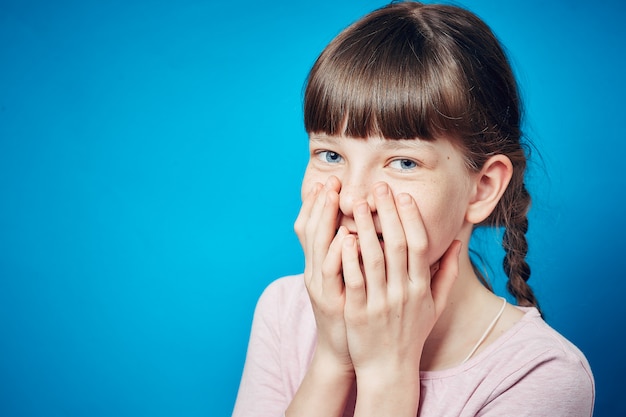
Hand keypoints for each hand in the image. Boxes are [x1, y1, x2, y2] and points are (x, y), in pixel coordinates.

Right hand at [294, 176, 352, 373]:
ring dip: (325, 220)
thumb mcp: (346, 282)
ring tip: (334, 197)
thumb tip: (359, 229)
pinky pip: (332, 274)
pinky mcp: (333, 302)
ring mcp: (322, 287)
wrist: (347, 353)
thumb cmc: (353, 313)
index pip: (313, 228)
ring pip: (318, 248)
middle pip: (312, 232)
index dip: (319, 205)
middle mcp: (315, 273)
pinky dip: (336, 254)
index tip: (330, 182)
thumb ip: (353, 255)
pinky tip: (345, 236)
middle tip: (330, 181)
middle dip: (320, 205)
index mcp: (321, 266)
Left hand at [341, 182, 459, 385]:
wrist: (389, 369)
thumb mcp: (434, 306)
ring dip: (365, 227)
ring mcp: (381, 302)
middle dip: (387, 213)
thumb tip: (456, 243)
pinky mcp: (359, 312)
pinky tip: (343, 236)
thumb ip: (447, 274)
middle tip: (378, 187)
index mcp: (421, 287)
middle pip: (396, 244)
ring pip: (374, 257)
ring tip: (356, 202)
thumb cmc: (411, 333)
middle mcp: (403, 292)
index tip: (402, 196)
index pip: (419, 245)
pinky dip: (350, 257)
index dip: (411, 218)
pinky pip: (355, 279)